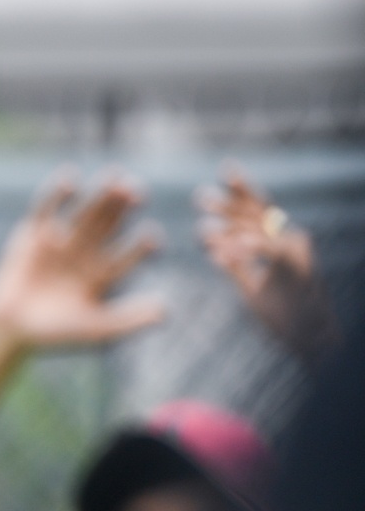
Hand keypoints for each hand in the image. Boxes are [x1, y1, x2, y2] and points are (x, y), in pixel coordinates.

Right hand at [0, 172, 163, 351]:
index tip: (153, 238)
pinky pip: (47, 210)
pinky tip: (71, 178)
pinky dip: (56, 194)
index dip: (140, 247)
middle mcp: (86, 253)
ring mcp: (61, 241)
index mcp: (102, 274)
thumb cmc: (54, 334)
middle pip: (109, 226)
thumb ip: (127, 320)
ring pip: (85, 213)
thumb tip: (166, 312)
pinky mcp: (34, 234)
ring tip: (116, 177)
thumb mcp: (94, 330)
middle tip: (139, 193)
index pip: (127, 255)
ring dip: (100, 196)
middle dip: (123, 210)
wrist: (9, 329)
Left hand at [196, 166, 335, 357]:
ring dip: (230, 227)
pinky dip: (248, 248)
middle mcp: (290, 241)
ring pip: (259, 231)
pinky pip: (270, 253)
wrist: (310, 338)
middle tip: (200, 197)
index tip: (223, 172)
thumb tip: (216, 251)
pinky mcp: (296, 270)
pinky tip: (223, 248)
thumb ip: (236, 266)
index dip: (241, 191)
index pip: (258, 211)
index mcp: (279, 242)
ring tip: (203, 227)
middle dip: (227, 206)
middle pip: (256, 215)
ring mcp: (294, 254)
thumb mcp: (252, 287)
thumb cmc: (283, 313)